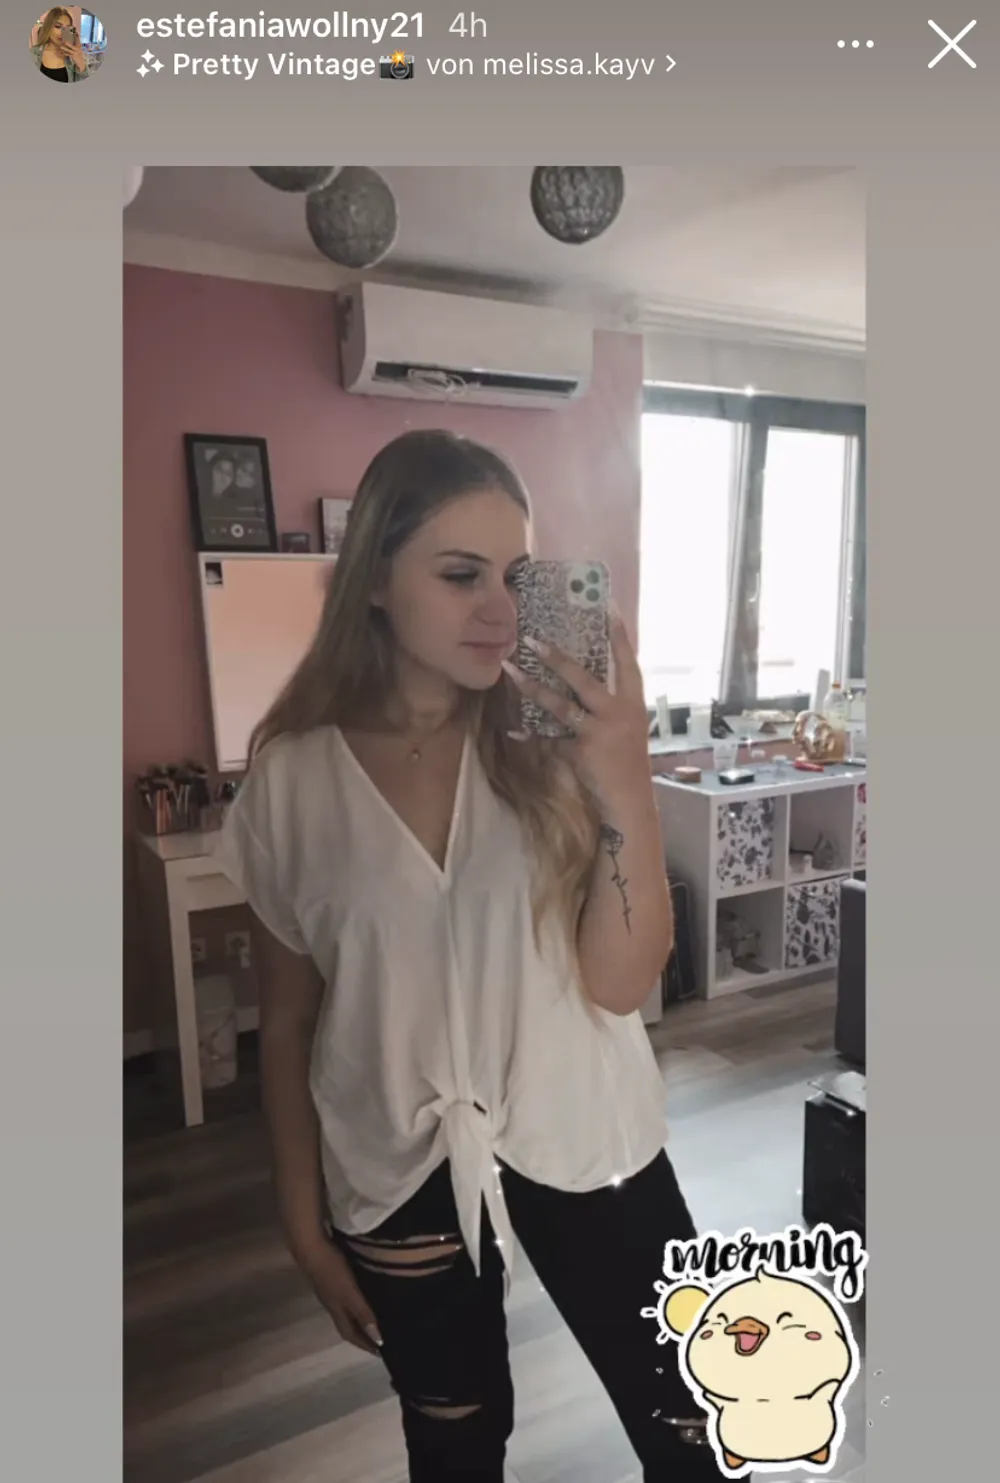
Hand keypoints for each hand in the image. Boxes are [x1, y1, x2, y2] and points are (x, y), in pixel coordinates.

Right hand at [300, 1240, 383, 1354]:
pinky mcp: (330, 1279)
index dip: (364, 1344)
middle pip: (347, 1326)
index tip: (380, 1353)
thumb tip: (378, 1339)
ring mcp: (329, 1291)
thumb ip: (362, 1313)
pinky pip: (345, 1298)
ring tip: (374, 1319)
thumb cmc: (332, 1270)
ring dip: (359, 1319)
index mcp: (336, 1311)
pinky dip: (355, 1303)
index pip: (351, 1335)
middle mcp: (332, 1305)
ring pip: (346, 1312)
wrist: (310, 1247)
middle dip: (362, 1335)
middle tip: (380, 1338)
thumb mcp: (349, 1293)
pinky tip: (362, 1295)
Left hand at [502, 607, 650, 810]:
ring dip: (532, 688)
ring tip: (510, 671)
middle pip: (585, 679)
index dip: (620, 635)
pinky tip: (513, 729)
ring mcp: (598, 733)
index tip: (609, 606)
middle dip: (557, 658)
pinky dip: (531, 734)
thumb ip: (609, 706)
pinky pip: (549, 739)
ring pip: (560, 706)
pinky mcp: (580, 752)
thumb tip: (584, 681)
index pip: (629, 663)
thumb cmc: (627, 762)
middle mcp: (618, 713)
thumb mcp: (627, 728)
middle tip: (531, 639)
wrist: (630, 800)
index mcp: (634, 703)